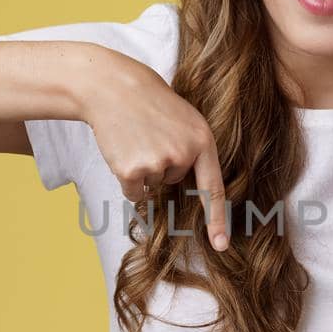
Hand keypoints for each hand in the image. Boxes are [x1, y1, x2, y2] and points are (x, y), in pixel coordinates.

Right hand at [79, 51, 229, 250]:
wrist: (111, 86)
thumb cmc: (149, 102)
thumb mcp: (184, 119)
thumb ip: (193, 149)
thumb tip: (186, 183)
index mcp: (203, 141)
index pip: (212, 188)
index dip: (217, 220)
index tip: (221, 245)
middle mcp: (184, 155)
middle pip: (173, 181)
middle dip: (161, 164)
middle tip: (149, 133)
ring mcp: (158, 164)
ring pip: (152, 186)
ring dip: (142, 168)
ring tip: (136, 136)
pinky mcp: (132, 172)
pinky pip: (134, 192)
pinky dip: (127, 178)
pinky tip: (123, 150)